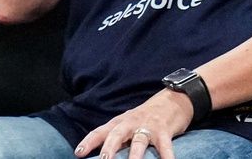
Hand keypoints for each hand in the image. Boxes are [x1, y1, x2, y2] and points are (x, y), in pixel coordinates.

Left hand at [76, 87, 194, 158]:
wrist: (173, 99)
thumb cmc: (146, 117)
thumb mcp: (128, 124)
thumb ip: (116, 138)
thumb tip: (101, 155)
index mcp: (120, 122)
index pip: (101, 131)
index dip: (89, 141)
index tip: (78, 153)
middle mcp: (132, 123)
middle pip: (117, 134)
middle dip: (109, 147)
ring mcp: (149, 126)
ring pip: (139, 140)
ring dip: (134, 154)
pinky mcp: (164, 131)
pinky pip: (165, 145)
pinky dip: (166, 156)